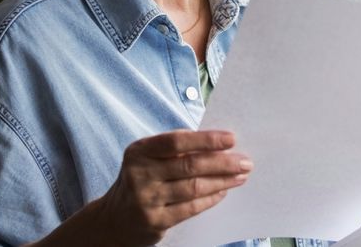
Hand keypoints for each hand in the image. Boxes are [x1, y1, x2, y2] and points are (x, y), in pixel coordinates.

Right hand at [99, 129, 252, 246]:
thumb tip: (218, 144)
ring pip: (194, 187)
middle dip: (223, 163)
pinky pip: (190, 208)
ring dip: (222, 181)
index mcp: (139, 151)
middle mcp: (139, 174)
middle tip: (245, 161)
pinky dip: (210, 198)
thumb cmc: (142, 181)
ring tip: (240, 176)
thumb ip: (176, 150)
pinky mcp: (155, 221)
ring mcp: (146, 199)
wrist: (114, 220)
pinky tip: (223, 192)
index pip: (177, 141)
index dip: (206, 139)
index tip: (231, 139)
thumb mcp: (148, 159)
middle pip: (189, 165)